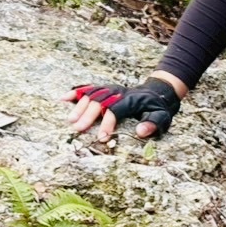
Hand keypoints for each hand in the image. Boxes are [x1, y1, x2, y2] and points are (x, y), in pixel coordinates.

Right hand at [66, 74, 183, 140]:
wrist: (158, 91)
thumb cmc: (158, 108)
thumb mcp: (162, 117)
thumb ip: (153, 124)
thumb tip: (140, 133)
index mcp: (132, 100)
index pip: (116, 109)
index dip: (107, 123)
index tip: (101, 138)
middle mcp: (119, 92)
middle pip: (100, 101)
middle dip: (88, 115)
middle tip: (77, 129)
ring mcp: (111, 89)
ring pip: (92, 94)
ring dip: (80, 106)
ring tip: (70, 120)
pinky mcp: (106, 89)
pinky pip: (89, 88)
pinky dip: (76, 93)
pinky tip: (63, 99)